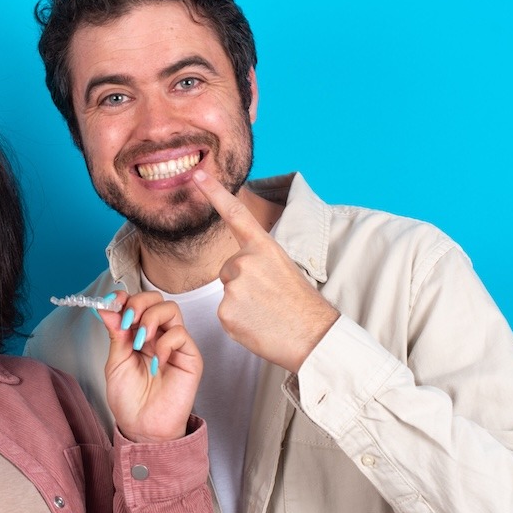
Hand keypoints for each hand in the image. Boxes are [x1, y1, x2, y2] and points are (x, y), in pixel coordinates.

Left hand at [101, 291, 203, 443]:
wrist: (142, 427)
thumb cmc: (129, 400)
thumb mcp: (115, 362)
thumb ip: (115, 334)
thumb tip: (107, 308)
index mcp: (138, 334)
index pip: (137, 303)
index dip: (125, 298)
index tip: (112, 302)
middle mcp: (158, 335)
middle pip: (155, 299)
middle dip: (138, 303)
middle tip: (127, 321)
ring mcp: (175, 344)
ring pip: (171, 309)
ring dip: (151, 319)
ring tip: (140, 342)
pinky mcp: (190, 357)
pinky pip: (180, 334)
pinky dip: (164, 344)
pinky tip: (155, 363)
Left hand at [192, 170, 338, 371]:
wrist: (314, 337)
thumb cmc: (301, 305)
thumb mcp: (283, 268)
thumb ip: (257, 261)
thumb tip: (236, 270)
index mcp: (264, 246)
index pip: (235, 213)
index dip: (215, 192)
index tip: (198, 174)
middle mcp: (245, 261)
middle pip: (228, 268)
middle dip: (242, 283)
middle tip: (269, 298)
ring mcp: (233, 287)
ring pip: (226, 292)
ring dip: (241, 303)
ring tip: (267, 313)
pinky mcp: (225, 312)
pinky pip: (224, 314)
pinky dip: (238, 322)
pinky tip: (258, 325)